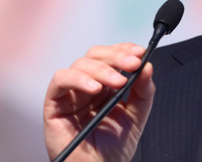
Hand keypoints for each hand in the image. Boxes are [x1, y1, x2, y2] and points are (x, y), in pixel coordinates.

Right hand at [43, 43, 154, 161]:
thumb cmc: (112, 151)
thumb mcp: (136, 117)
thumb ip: (143, 92)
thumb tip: (147, 66)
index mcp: (105, 86)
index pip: (112, 57)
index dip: (124, 50)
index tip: (140, 52)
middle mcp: (87, 85)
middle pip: (96, 55)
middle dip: (116, 56)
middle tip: (132, 64)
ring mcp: (70, 93)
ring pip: (80, 64)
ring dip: (102, 69)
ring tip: (118, 82)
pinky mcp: (54, 103)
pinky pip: (60, 80)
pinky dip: (77, 78)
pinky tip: (94, 88)